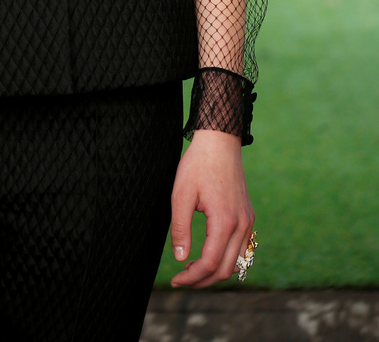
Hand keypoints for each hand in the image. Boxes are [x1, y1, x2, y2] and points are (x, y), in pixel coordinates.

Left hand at [169, 129, 253, 288]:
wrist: (219, 141)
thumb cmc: (197, 165)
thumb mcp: (181, 194)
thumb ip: (180, 228)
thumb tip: (180, 259)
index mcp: (225, 221)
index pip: (210, 263)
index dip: (192, 277)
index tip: (175, 279)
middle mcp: (242, 225)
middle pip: (226, 269)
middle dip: (203, 280)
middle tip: (181, 279)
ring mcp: (248, 221)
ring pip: (236, 261)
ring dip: (215, 271)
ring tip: (191, 269)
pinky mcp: (248, 216)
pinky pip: (241, 248)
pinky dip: (226, 258)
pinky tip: (207, 254)